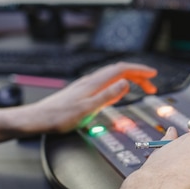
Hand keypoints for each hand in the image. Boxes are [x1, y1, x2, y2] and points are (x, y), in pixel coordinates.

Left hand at [26, 62, 156, 133]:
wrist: (36, 119)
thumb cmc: (58, 117)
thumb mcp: (87, 110)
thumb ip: (108, 96)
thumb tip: (126, 84)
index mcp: (94, 83)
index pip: (122, 70)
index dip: (139, 70)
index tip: (153, 74)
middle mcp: (90, 81)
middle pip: (119, 71)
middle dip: (138, 75)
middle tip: (151, 85)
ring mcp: (86, 85)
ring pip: (113, 76)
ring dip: (129, 79)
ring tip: (140, 87)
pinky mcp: (82, 91)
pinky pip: (106, 82)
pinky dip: (119, 83)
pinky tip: (118, 91)